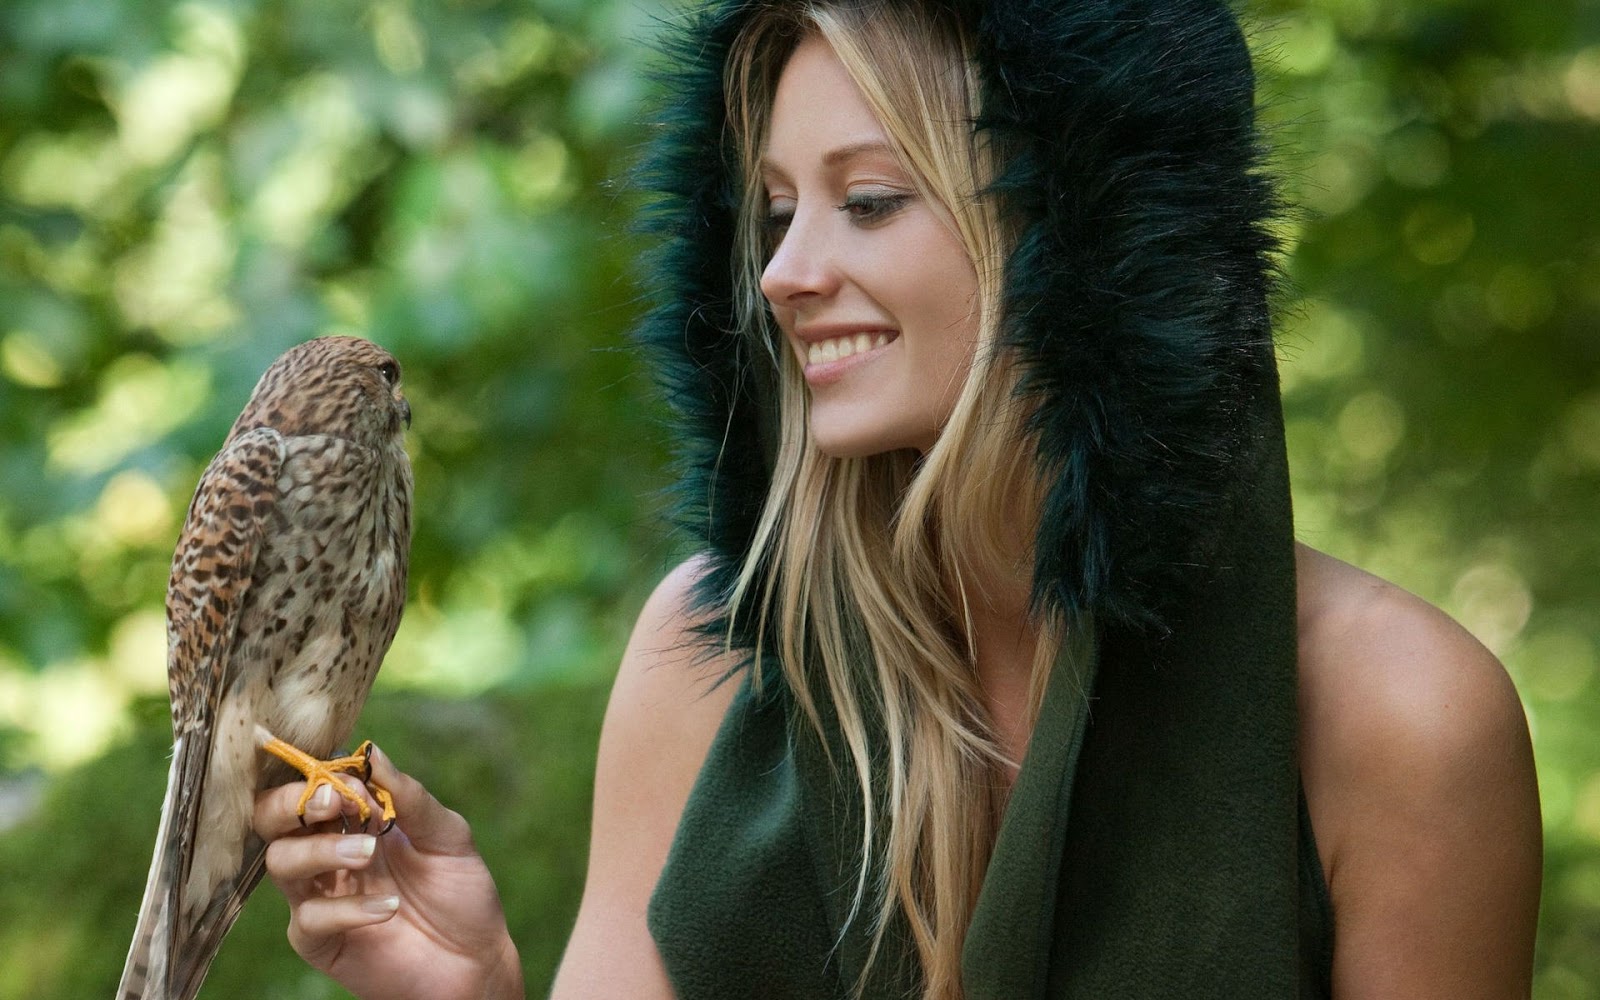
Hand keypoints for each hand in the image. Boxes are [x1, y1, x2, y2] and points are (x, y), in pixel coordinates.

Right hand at [253, 746, 523, 999]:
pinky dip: (347, 909)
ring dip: (320, 850)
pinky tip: (388, 905)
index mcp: (353, 820)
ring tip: (368, 852)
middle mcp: (328, 853)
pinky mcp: (320, 941)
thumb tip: (372, 753)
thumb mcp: (447, 835)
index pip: (310, 785)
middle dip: (291, 804)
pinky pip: (309, 918)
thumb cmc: (460, 891)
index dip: (318, 776)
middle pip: (272, 818)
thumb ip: (409, 798)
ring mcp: (321, 895)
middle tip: (330, 803)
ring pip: (281, 862)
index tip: (348, 779)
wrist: (474, 959)